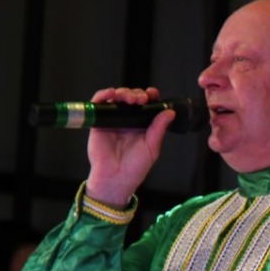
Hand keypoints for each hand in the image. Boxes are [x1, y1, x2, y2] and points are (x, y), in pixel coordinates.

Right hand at [84, 87, 176, 205]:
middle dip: (138, 94)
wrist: (116, 178)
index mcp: (142, 124)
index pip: (147, 104)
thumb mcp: (152, 147)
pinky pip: (99, 104)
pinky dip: (103, 94)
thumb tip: (170, 112)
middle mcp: (128, 120)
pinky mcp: (99, 122)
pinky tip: (111, 93)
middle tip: (141, 100)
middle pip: (132, 98)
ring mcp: (113, 120)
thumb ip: (159, 129)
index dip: (150, 96)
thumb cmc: (134, 167)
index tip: (153, 94)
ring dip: (124, 92)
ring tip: (130, 99)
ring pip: (117, 97)